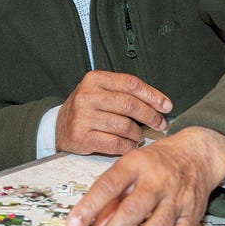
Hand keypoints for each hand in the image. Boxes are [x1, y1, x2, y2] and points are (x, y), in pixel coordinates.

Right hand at [56, 70, 171, 154]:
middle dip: (151, 116)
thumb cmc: (87, 108)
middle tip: (160, 123)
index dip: (152, 95)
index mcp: (95, 79)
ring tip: (140, 136)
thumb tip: (160, 104)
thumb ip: (125, 93)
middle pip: (130, 105)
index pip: (130, 84)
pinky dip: (128, 146)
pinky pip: (115, 144)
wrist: (58, 127)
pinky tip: (130, 145)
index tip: (166, 105)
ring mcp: (84, 117)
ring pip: (124, 126)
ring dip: (138, 134)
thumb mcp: (101, 91)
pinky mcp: (82, 138)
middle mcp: (88, 96)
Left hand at [66, 126, 224, 225]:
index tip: (75, 222)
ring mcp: (176, 198)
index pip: (109, 185)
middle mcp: (157, 180)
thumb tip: (94, 222)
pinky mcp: (191, 214)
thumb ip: (112, 195)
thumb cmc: (159, 161)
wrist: (198, 154)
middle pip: (133, 209)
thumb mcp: (131, 168)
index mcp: (137, 164)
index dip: (90, 205)